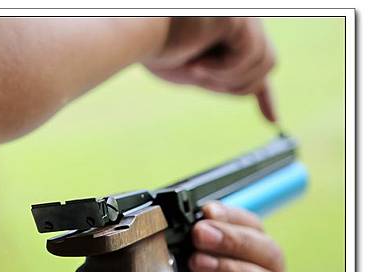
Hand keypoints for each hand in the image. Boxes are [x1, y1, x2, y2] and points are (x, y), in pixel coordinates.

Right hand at [144, 17, 276, 121]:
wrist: (137, 38)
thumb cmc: (159, 51)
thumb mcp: (200, 71)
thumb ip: (226, 78)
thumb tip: (255, 97)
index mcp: (234, 30)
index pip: (261, 60)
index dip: (266, 95)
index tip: (272, 120)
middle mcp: (244, 18)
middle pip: (268, 64)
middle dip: (237, 83)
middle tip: (200, 77)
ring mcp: (243, 15)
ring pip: (263, 63)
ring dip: (226, 76)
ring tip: (196, 67)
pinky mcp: (238, 17)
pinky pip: (249, 55)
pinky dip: (223, 68)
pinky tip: (198, 62)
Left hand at [189, 202, 286, 271]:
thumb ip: (199, 253)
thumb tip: (178, 227)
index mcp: (259, 261)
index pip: (255, 229)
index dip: (232, 216)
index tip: (206, 210)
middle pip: (268, 254)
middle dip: (232, 239)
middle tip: (200, 233)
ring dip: (230, 271)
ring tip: (199, 263)